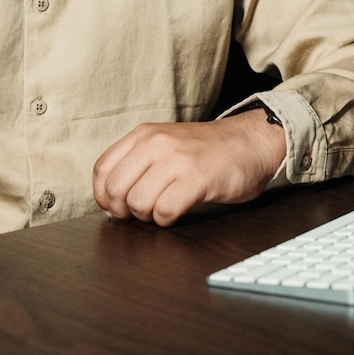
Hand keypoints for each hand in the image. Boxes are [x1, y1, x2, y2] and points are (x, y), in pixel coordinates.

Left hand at [92, 112, 287, 225]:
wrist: (251, 142)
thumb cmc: (207, 150)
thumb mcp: (165, 144)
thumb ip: (136, 164)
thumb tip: (108, 204)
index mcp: (144, 134)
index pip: (102, 170)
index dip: (103, 197)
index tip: (115, 208)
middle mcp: (156, 143)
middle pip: (116, 190)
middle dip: (125, 211)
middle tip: (143, 212)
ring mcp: (177, 160)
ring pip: (138, 203)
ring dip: (148, 216)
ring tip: (164, 208)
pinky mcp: (198, 178)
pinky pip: (165, 211)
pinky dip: (168, 220)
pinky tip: (179, 211)